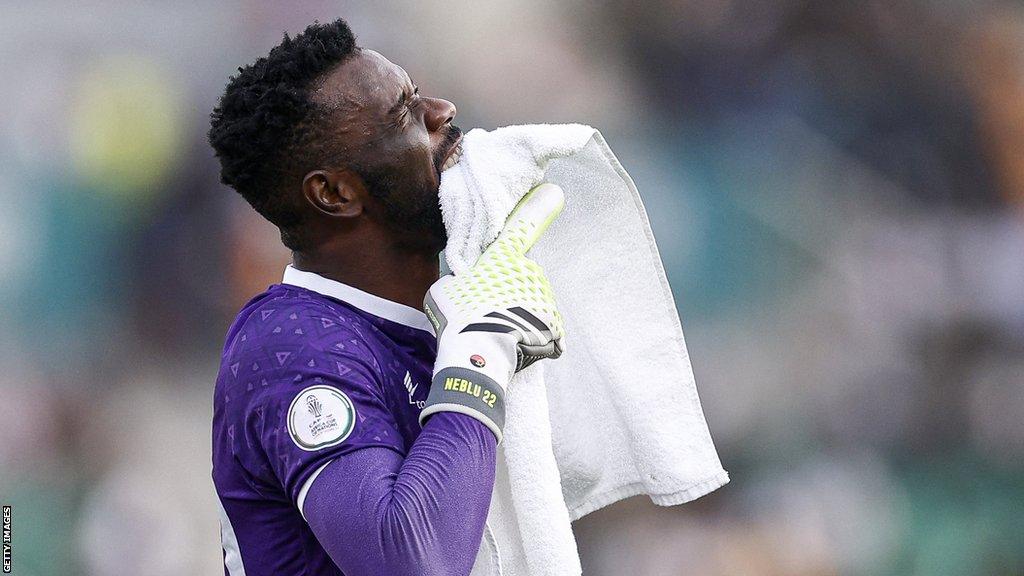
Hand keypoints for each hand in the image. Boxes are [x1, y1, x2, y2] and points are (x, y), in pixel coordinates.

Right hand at [419, 183, 565, 441]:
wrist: (478, 353)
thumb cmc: (457, 316)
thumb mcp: (444, 290)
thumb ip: (456, 280)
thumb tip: (457, 282)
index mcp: (504, 258)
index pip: (522, 228)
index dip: (538, 209)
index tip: (553, 193)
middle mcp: (529, 272)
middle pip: (523, 279)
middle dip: (511, 293)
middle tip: (490, 314)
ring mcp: (544, 298)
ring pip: (533, 305)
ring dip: (521, 317)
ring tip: (499, 336)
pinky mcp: (555, 324)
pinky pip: (546, 330)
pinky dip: (535, 339)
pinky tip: (517, 349)